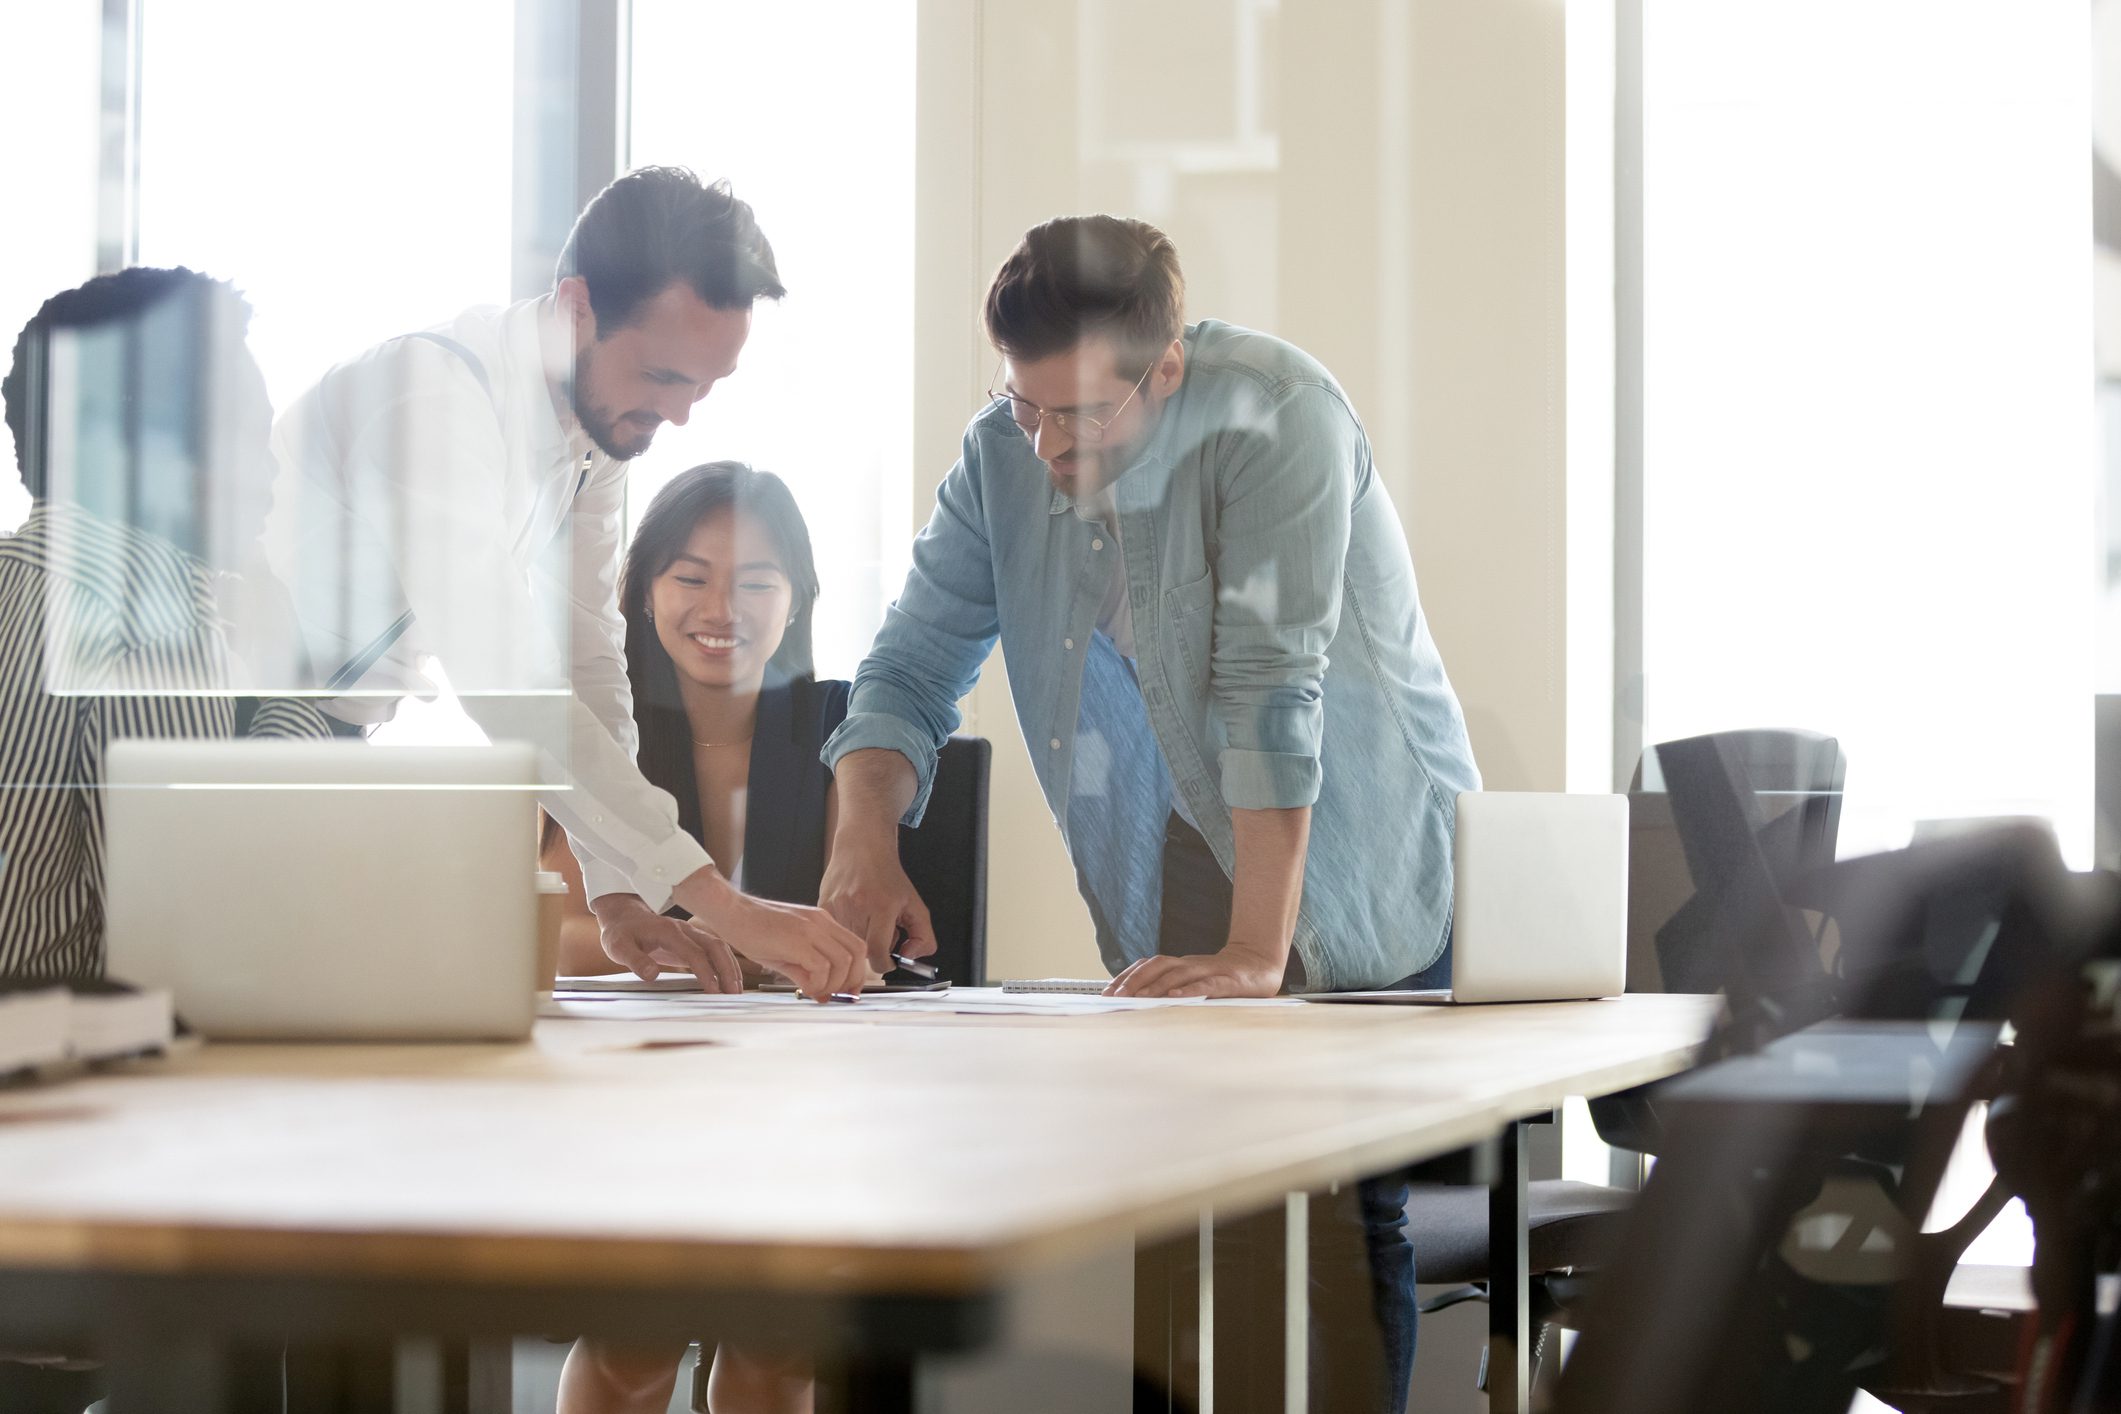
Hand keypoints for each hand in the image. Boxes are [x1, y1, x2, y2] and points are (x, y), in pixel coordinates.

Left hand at [590, 895, 742, 993]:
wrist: (623, 917)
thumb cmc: (621, 933)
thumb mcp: (618, 947)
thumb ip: (635, 960)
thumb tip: (652, 975)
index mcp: (668, 932)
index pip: (694, 953)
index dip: (706, 972)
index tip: (714, 992)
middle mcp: (684, 930)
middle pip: (715, 946)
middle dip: (727, 969)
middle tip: (734, 994)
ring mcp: (690, 934)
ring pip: (719, 947)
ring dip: (730, 967)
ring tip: (736, 990)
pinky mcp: (691, 941)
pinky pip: (714, 950)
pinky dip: (725, 964)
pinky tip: (728, 980)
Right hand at [710, 893, 869, 1000]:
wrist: (731, 912)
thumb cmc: (753, 930)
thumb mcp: (786, 951)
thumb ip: (806, 970)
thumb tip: (822, 993)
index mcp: (822, 922)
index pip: (856, 946)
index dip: (857, 972)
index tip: (848, 991)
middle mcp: (821, 922)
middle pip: (857, 953)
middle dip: (851, 980)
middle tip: (835, 996)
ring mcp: (810, 928)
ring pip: (843, 961)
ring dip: (833, 984)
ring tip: (815, 992)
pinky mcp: (796, 939)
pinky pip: (821, 966)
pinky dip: (818, 983)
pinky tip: (804, 987)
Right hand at [818, 835, 936, 974]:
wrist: (862, 847)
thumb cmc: (887, 875)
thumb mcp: (915, 904)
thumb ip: (923, 936)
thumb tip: (909, 957)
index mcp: (883, 906)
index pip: (879, 953)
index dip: (885, 964)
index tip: (889, 960)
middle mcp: (858, 906)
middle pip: (863, 951)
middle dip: (874, 948)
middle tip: (880, 930)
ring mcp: (837, 906)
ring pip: (847, 944)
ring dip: (859, 939)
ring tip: (866, 920)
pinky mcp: (822, 906)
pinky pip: (835, 933)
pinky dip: (845, 930)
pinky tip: (853, 914)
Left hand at [1105, 942, 1289, 998]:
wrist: (1260, 964)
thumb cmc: (1224, 978)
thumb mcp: (1195, 982)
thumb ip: (1172, 989)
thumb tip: (1140, 1004)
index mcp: (1181, 965)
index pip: (1147, 965)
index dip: (1126, 977)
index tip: (1106, 993)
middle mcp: (1191, 964)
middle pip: (1157, 966)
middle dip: (1133, 980)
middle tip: (1115, 997)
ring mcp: (1209, 970)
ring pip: (1178, 974)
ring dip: (1156, 986)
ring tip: (1138, 998)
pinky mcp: (1228, 981)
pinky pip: (1207, 984)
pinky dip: (1190, 989)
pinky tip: (1176, 996)